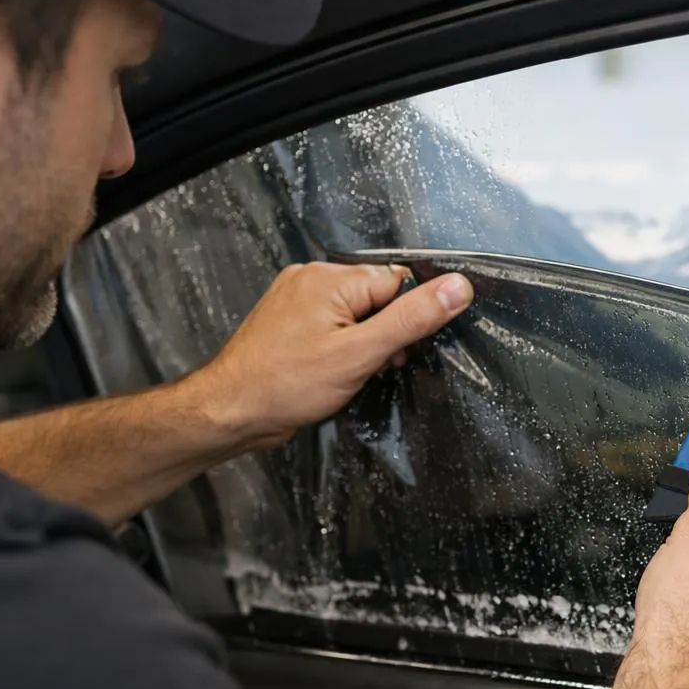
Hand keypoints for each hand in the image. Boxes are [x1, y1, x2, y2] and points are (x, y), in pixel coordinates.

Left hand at [185, 261, 472, 448]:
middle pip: (377, 297)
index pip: (397, 283)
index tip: (391, 352)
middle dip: (382, 335)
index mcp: (331, 277)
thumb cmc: (286, 385)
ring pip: (356, 314)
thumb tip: (458, 287)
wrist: (230, 411)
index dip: (404, 321)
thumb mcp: (360, 354)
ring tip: (342, 373)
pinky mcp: (289, 320)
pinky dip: (340, 348)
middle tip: (365, 367)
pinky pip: (333, 324)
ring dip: (362, 345)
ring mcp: (297, 298)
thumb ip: (412, 319)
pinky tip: (328, 372)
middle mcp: (312, 278)